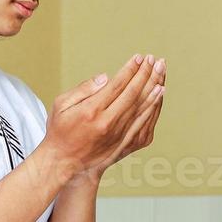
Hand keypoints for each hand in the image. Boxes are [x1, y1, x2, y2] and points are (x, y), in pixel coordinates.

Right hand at [38, 54, 163, 182]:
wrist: (66, 164)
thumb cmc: (61, 131)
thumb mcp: (61, 105)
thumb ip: (83, 89)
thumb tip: (106, 78)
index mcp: (92, 111)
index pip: (117, 85)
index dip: (130, 70)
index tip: (138, 57)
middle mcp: (109, 123)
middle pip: (134, 93)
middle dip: (146, 73)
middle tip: (154, 59)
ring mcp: (120, 135)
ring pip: (143, 106)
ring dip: (154, 86)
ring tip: (161, 69)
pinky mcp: (127, 144)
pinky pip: (146, 121)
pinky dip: (154, 105)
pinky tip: (159, 92)